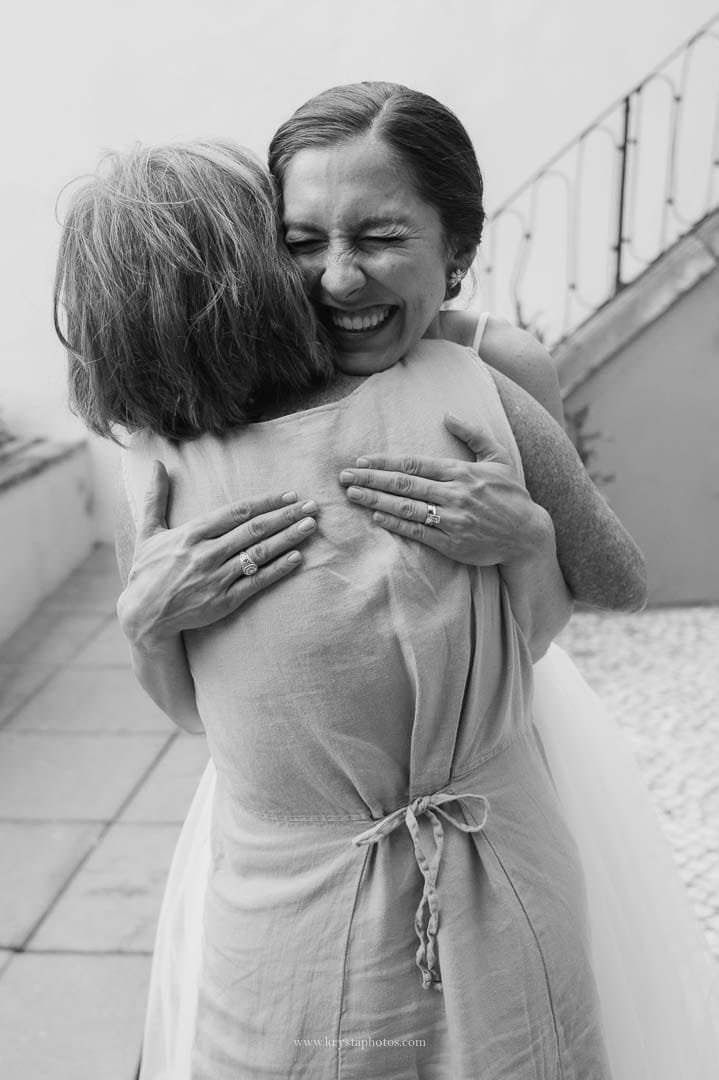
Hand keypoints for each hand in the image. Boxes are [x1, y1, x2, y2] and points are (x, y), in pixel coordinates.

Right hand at [117, 461, 318, 643]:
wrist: (143, 615)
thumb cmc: (147, 571)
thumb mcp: (147, 532)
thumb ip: (155, 497)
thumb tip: (156, 463)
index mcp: (191, 533)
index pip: (236, 512)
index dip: (266, 502)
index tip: (289, 495)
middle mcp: (206, 553)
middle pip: (254, 530)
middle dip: (286, 516)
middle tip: (312, 506)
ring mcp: (216, 577)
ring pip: (259, 553)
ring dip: (288, 539)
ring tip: (310, 527)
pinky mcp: (223, 600)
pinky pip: (256, 582)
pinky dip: (278, 569)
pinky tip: (297, 558)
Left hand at [338, 413, 549, 566]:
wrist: (528, 534)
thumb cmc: (512, 494)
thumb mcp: (498, 457)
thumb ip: (473, 434)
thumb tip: (448, 415)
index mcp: (462, 472)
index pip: (415, 463)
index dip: (384, 462)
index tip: (361, 460)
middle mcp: (455, 494)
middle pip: (404, 484)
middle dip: (371, 479)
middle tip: (344, 476)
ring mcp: (452, 520)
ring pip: (407, 508)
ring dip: (376, 501)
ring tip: (352, 495)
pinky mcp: (453, 544)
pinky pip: (418, 533)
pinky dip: (396, 524)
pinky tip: (376, 517)